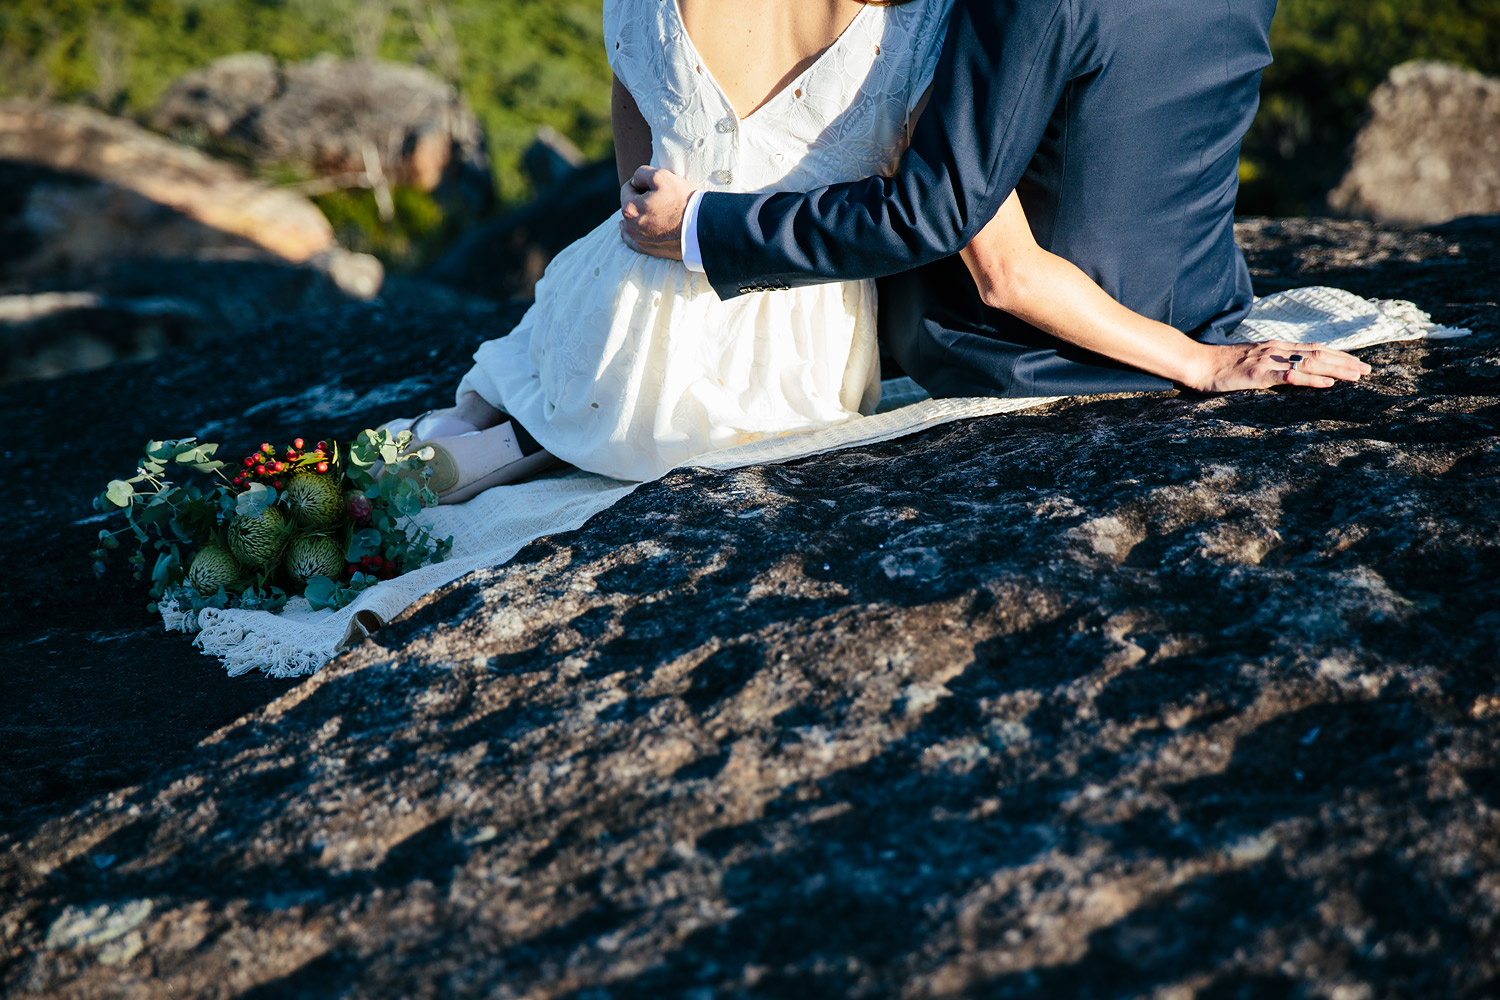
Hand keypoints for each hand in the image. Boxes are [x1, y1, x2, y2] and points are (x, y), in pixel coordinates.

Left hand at [619, 166, 694, 259]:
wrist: (702, 227)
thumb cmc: (681, 200)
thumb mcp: (660, 176)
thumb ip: (641, 173)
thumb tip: (636, 180)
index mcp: (629, 209)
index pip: (628, 187)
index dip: (643, 182)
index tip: (658, 186)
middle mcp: (630, 228)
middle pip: (632, 205)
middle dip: (642, 199)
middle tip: (662, 198)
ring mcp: (639, 242)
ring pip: (635, 221)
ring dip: (643, 214)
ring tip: (661, 211)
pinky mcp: (650, 250)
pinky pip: (638, 240)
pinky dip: (642, 232)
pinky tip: (645, 227)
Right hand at [1184, 341, 1372, 392]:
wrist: (1195, 363)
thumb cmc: (1216, 366)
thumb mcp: (1246, 362)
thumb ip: (1266, 365)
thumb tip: (1282, 373)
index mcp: (1274, 347)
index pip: (1313, 348)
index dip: (1337, 355)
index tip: (1355, 362)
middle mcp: (1276, 349)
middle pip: (1319, 353)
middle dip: (1346, 361)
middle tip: (1367, 370)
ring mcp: (1268, 360)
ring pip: (1311, 362)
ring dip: (1337, 369)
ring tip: (1357, 376)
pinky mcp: (1259, 374)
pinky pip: (1291, 376)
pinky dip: (1312, 379)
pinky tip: (1327, 384)